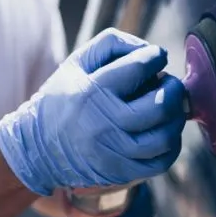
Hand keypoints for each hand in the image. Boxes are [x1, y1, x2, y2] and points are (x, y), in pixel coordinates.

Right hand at [0, 28, 186, 195]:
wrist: (38, 149)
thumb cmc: (63, 100)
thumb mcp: (77, 63)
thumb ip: (112, 44)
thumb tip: (148, 48)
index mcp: (92, 92)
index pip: (139, 67)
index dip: (155, 56)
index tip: (156, 56)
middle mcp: (104, 124)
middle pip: (160, 105)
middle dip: (174, 88)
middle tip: (168, 83)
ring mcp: (114, 152)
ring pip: (165, 136)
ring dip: (176, 116)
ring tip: (170, 107)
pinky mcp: (121, 172)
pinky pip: (161, 161)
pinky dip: (172, 144)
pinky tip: (163, 130)